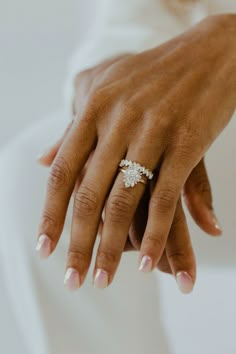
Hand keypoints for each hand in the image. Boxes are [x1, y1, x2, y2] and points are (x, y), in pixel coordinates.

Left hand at [36, 14, 234, 290]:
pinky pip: (166, 198)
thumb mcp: (102, 89)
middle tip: (74, 281)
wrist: (208, 53)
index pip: (63, 173)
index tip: (45, 250)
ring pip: (125, 202)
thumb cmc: (152, 74)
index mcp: (93, 109)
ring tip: (104, 281)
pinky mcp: (186, 144)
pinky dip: (158, 235)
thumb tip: (42, 160)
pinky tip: (149, 264)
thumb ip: (72, 128)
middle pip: (90, 195)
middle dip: (80, 244)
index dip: (51, 215)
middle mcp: (117, 121)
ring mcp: (152, 132)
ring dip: (113, 248)